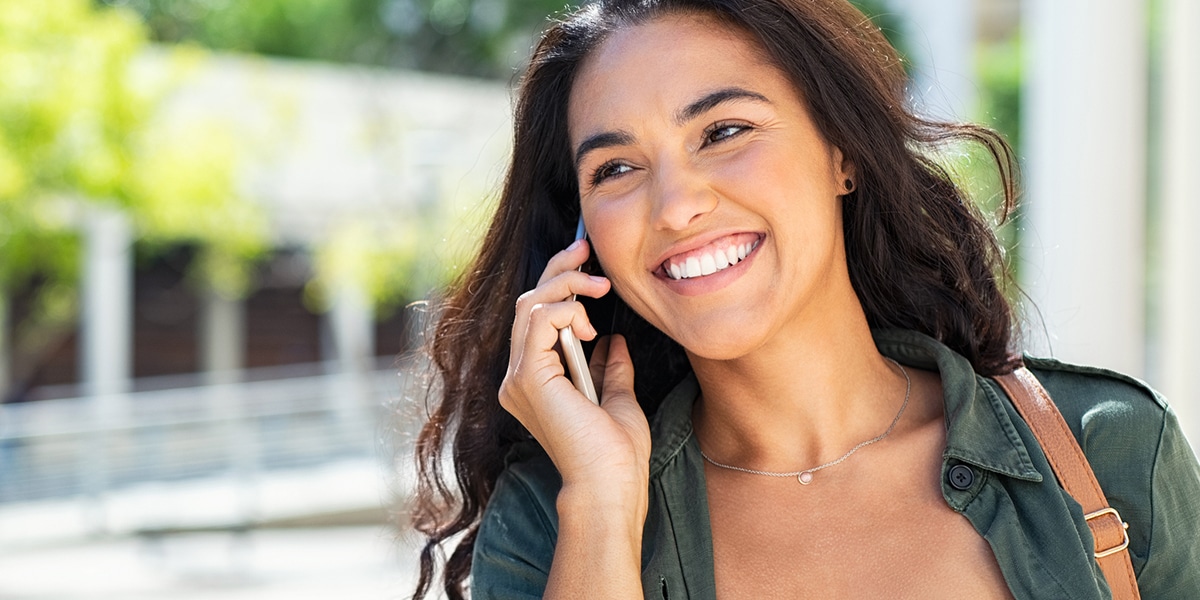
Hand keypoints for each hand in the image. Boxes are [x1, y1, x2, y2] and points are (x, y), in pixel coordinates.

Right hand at [499, 239, 650, 498]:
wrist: (611, 485)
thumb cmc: (616, 454)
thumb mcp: (618, 397)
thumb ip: (610, 368)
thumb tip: (614, 341)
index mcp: (535, 381)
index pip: (536, 318)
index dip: (559, 283)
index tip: (588, 263)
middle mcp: (519, 377)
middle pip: (527, 304)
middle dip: (559, 270)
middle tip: (587, 249)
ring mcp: (519, 377)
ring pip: (529, 306)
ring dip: (567, 287)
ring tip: (599, 291)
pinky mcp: (528, 378)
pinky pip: (538, 321)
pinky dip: (565, 310)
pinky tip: (588, 325)